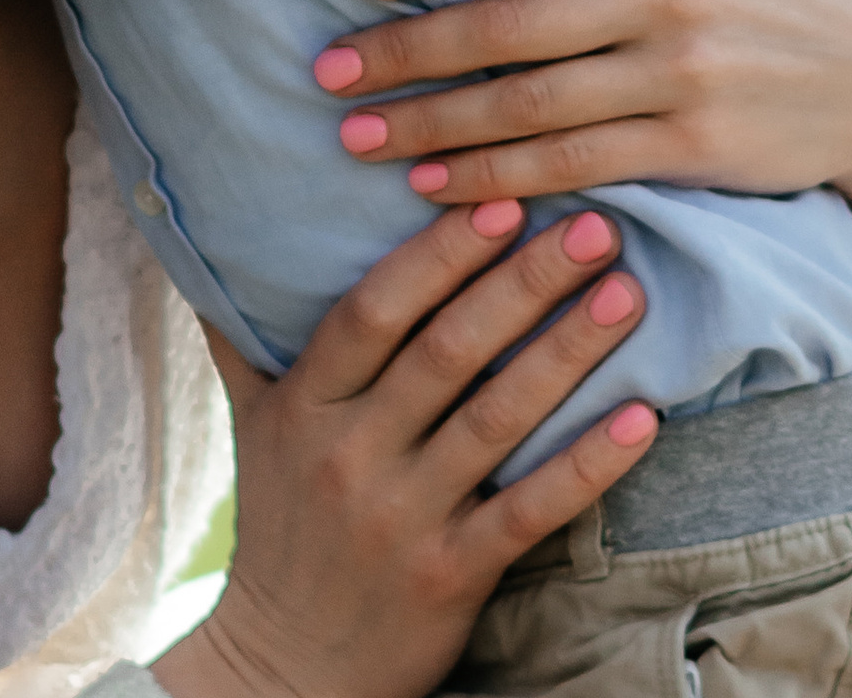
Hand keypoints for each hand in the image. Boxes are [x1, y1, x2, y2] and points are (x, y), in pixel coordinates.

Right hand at [153, 202, 655, 697]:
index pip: (375, 310)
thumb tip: (211, 237)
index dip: (440, 254)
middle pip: (447, 351)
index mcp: (305, 405)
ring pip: (496, 420)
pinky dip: (588, 465)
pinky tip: (640, 419)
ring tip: (626, 295)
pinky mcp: (450, 578)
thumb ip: (244, 332)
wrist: (281, 668)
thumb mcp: (251, 422)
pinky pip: (528, 511)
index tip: (501, 201)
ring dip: (567, 353)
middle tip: (595, 227)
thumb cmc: (278, 523)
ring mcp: (402, 519)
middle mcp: (350, 454)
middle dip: (525, 282)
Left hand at [310, 0, 851, 231]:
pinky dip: (497, 180)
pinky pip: (574, 166)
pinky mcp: (695, 149)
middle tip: (326, 65)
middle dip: (410, 51)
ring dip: (435, 125)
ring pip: (531, 107)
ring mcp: (683, 77)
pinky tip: (435, 184)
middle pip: (512, 27)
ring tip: (355, 135)